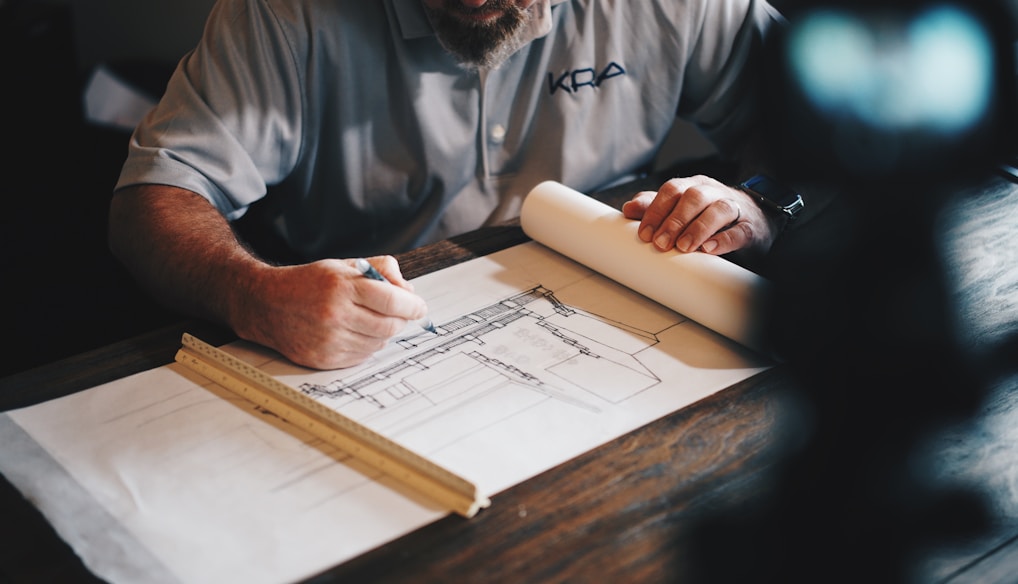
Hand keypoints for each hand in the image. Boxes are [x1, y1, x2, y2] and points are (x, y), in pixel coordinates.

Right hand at [232, 255, 429, 369]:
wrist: (267, 304)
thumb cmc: (309, 283)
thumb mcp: (343, 265)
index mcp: (341, 286)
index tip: (419, 307)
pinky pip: (362, 357)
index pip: (393, 300)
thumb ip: (380, 270)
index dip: (413, 305)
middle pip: (390, 325)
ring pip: (379, 343)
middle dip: (401, 319)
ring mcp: (329, 340)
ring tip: (369, 320)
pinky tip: (355, 332)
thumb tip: (409, 291)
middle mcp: (335, 314)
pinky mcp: (324, 359)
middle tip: (398, 313)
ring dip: (383, 333)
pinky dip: (367, 346)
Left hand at [621, 175, 777, 255]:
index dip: (656, 210)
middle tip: (660, 243)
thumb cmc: (708, 214)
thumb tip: (627, 209)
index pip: (672, 190)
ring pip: (717, 209)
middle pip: (693, 197)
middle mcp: (713, 192)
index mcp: (693, 186)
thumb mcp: (680, 208)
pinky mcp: (749, 227)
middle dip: (674, 221)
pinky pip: (739, 230)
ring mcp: (734, 208)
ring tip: (683, 247)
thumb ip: (655, 207)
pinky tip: (709, 249)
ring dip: (697, 228)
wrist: (752, 219)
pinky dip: (723, 239)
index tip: (644, 234)